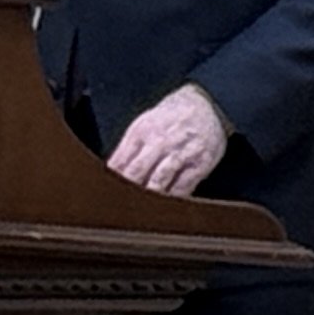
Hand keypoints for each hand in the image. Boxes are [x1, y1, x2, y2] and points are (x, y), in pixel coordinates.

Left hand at [108, 84, 231, 197]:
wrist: (207, 104)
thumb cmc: (172, 118)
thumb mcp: (144, 124)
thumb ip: (127, 149)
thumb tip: (111, 172)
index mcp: (141, 131)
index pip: (119, 162)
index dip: (110, 180)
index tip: (106, 194)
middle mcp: (160, 141)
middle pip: (136, 172)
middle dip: (126, 190)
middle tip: (119, 207)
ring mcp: (181, 153)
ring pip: (159, 181)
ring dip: (148, 197)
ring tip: (140, 210)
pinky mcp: (200, 164)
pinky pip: (183, 187)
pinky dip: (172, 198)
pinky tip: (165, 205)